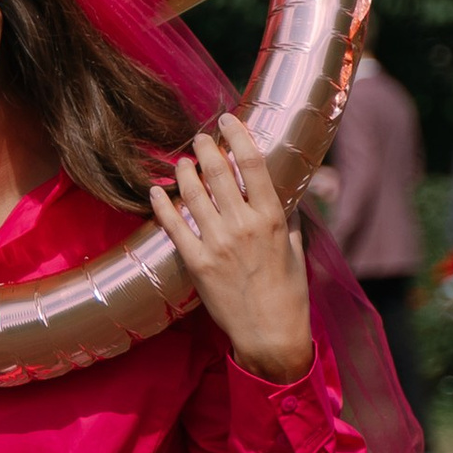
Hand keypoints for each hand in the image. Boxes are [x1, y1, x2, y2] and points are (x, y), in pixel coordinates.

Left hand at [148, 113, 313, 382]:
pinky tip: (156, 190)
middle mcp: (244, 226)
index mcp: (273, 218)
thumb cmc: (289, 293)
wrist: (270, 334)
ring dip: (185, 170)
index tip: (228, 119)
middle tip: (201, 137)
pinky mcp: (197, 262)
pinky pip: (174, 226)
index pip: (253, 164)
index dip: (238, 135)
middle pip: (219, 172)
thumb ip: (290, 217)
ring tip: (183, 160)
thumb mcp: (297, 250)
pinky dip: (162, 204)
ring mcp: (218, 243)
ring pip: (194, 194)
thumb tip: (289, 193)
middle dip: (207, 147)